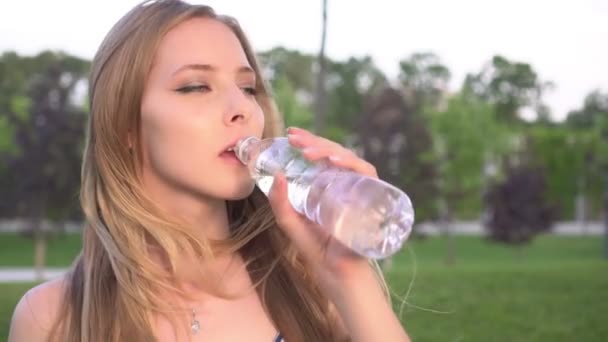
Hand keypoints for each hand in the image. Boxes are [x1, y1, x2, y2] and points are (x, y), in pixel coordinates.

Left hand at [266, 127, 377, 289]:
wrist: (337, 273)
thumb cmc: (317, 249)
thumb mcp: (291, 224)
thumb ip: (280, 204)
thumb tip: (276, 175)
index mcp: (329, 185)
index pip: (322, 157)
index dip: (309, 142)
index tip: (291, 134)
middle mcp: (346, 183)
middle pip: (334, 153)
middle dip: (314, 141)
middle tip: (294, 138)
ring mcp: (360, 189)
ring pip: (348, 158)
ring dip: (328, 149)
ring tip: (307, 150)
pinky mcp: (372, 197)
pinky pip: (366, 172)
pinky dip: (350, 163)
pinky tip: (333, 160)